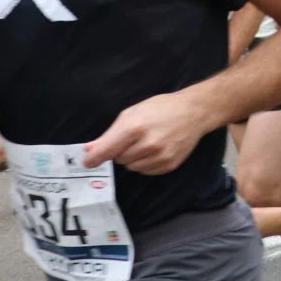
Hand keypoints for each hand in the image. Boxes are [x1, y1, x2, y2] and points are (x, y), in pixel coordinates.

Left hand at [84, 91, 208, 174]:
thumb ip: (110, 134)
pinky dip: (145, 164)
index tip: (86, 163)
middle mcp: (147, 144)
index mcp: (135, 127)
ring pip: (132, 167)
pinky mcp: (169, 165)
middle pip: (119, 159)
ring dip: (132, 158)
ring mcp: (160, 157)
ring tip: (145, 143)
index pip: (107, 150)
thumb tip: (90, 149)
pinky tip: (154, 150)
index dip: (94, 158)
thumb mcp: (132, 113)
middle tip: (132, 138)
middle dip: (120, 151)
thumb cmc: (161, 108)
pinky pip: (146, 171)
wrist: (194, 112)